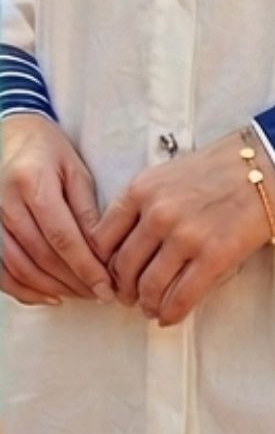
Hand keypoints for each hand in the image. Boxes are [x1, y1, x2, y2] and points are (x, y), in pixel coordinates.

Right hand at [1, 113, 115, 306]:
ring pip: (21, 268)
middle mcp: (7, 205)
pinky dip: (25, 289)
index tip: (106, 285)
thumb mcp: (75, 170)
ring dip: (53, 288)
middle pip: (42, 256)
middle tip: (101, 293)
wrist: (12, 137)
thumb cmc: (50, 151)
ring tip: (82, 294)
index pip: (62, 236)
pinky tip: (50, 296)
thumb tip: (102, 249)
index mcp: (33, 184)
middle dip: (74, 281)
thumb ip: (87, 208)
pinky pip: (2, 271)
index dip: (85, 266)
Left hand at [92, 130, 274, 326]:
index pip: (102, 240)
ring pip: (148, 288)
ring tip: (152, 307)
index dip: (103, 264)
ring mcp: (185, 236)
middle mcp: (158, 213)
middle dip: (124, 289)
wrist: (269, 164)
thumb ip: (143, 205)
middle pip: (122, 269)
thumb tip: (126, 249)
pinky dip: (170, 314)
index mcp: (142, 189)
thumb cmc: (221, 167)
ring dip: (147, 304)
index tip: (113, 273)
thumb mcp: (168, 173)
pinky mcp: (214, 257)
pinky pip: (180, 299)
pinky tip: (170, 315)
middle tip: (131, 297)